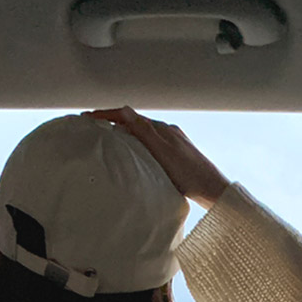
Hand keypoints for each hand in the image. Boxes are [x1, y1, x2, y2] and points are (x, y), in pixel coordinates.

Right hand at [92, 107, 228, 206]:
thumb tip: (125, 111)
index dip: (107, 115)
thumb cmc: (190, 175)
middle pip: (134, 122)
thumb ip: (144, 132)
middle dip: (112, 121)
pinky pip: (150, 143)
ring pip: (142, 133)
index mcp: (162, 129)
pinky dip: (135, 143)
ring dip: (123, 132)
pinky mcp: (175, 155)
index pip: (129, 116)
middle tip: (91, 125)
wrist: (213, 191)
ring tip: (105, 137)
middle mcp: (167, 132)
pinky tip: (132, 154)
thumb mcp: (163, 153)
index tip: (88, 117)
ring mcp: (172, 143)